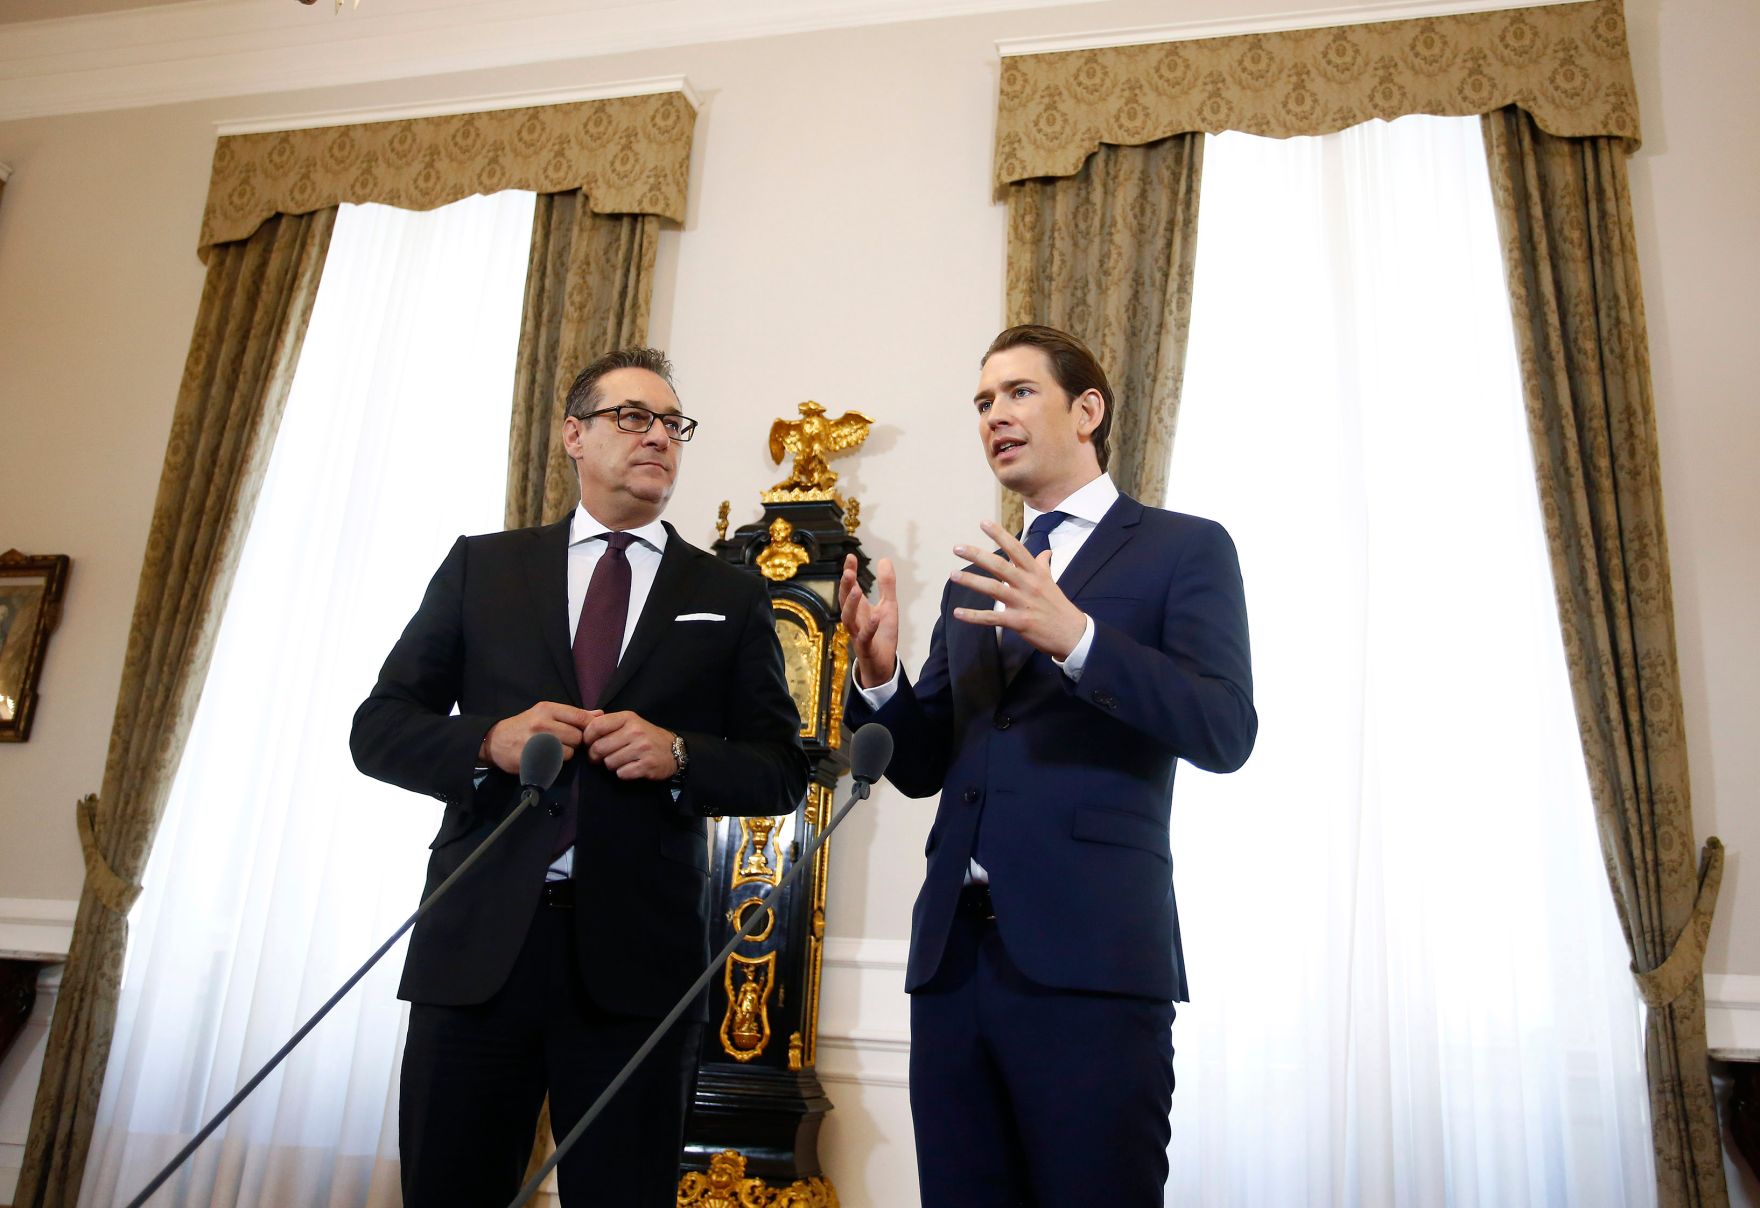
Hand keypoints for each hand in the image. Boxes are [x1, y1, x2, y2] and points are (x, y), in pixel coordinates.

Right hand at [481, 702, 599, 774]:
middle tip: (564, 742)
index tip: (586, 732)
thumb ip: (573, 715)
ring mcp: (536, 743)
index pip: (580, 717)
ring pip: (569, 752)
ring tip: (553, 750)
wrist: (495, 741)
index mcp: (547, 709)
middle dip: (575, 741)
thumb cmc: (525, 725)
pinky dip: (555, 764)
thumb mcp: (546, 713)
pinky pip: (557, 765)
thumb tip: (600, 714)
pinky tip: (545, 759)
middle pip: (578, 736)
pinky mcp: (532, 760)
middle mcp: (542, 724)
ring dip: (566, 754)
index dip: (588, 727)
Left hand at [581, 711, 679, 780]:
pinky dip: (622, 773)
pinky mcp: (647, 765)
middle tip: (601, 757)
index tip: (589, 744)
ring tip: (620, 761)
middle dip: (596, 756)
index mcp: (628, 718)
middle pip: (599, 748)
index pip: (596, 726)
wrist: (674, 750)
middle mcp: (635, 731)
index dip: (586, 738)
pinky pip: (621, 773)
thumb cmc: (646, 736)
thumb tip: (584, 721)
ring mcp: (642, 748)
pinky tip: (630, 768)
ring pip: (609, 763)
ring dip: (611, 765)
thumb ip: (608, 722)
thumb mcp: (630, 722)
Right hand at [838, 553, 898, 688]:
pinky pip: (865, 638)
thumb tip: (884, 559)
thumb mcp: (888, 606)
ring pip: (848, 619)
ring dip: (851, 605)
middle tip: (849, 571)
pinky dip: (869, 628)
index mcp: (858, 609)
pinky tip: (875, 617)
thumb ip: (886, 585)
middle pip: (844, 601)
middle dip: (846, 587)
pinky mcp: (866, 649)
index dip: (849, 572)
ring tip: (857, 591)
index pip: (850, 587)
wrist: (883, 665)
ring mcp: (858, 634)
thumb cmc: (882, 635)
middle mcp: (854, 620)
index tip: (850, 557)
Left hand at [950, 520, 1087, 657]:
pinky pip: (991, 618)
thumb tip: (1045, 551)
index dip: (1000, 535)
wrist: (1072, 634)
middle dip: (977, 555)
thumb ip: (1044, 565)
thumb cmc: (1058, 605)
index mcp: (1035, 572)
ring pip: (993, 588)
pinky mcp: (1018, 622)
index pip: (1016, 549)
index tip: (983, 522)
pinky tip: (958, 613)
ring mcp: (1022, 603)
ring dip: (971, 581)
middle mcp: (1028, 584)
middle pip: (1000, 566)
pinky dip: (973, 616)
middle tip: (957, 548)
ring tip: (953, 575)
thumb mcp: (1052, 581)